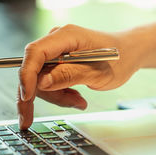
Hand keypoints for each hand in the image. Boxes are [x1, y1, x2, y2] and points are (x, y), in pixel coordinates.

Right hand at [17, 24, 140, 128]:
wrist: (128, 54)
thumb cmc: (118, 59)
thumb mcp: (97, 72)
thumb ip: (69, 75)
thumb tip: (41, 83)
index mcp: (66, 36)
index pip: (35, 53)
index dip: (27, 75)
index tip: (27, 97)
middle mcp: (56, 40)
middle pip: (34, 69)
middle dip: (40, 94)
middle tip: (33, 118)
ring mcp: (56, 50)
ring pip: (40, 79)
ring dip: (56, 95)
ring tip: (79, 101)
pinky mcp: (57, 60)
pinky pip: (48, 80)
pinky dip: (59, 93)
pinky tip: (76, 96)